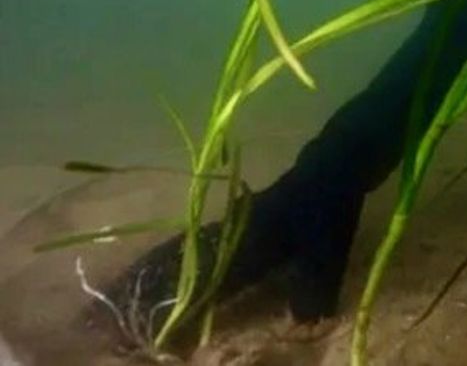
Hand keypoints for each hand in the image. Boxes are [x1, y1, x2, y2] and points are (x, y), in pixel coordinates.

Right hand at [99, 172, 363, 344]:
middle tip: (97, 326)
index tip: (143, 341)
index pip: (198, 288)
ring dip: (138, 282)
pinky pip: (179, 248)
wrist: (328, 165)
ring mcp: (220, 229)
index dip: (171, 315)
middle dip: (135, 299)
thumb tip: (302, 325)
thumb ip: (315, 290)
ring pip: (168, 257)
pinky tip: (142, 275)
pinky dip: (155, 264)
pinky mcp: (223, 226)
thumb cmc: (329, 209)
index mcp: (245, 248)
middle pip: (169, 271)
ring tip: (105, 306)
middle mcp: (223, 238)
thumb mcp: (329, 251)